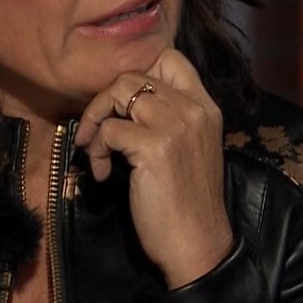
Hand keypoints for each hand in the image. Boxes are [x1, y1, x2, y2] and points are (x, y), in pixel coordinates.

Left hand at [72, 48, 232, 287]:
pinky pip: (109, 130)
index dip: (138, 74)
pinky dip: (97, 151)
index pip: (170, 58)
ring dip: (96, 122)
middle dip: (105, 101)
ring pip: (118, 94)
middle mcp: (193, 109)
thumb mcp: (190, 149)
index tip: (123, 105)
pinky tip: (105, 174)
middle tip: (98, 133)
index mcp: (206, 107)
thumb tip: (126, 102)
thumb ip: (170, 119)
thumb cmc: (188, 203)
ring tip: (98, 153)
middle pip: (133, 76)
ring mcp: (174, 125)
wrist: (197, 244)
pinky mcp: (153, 147)